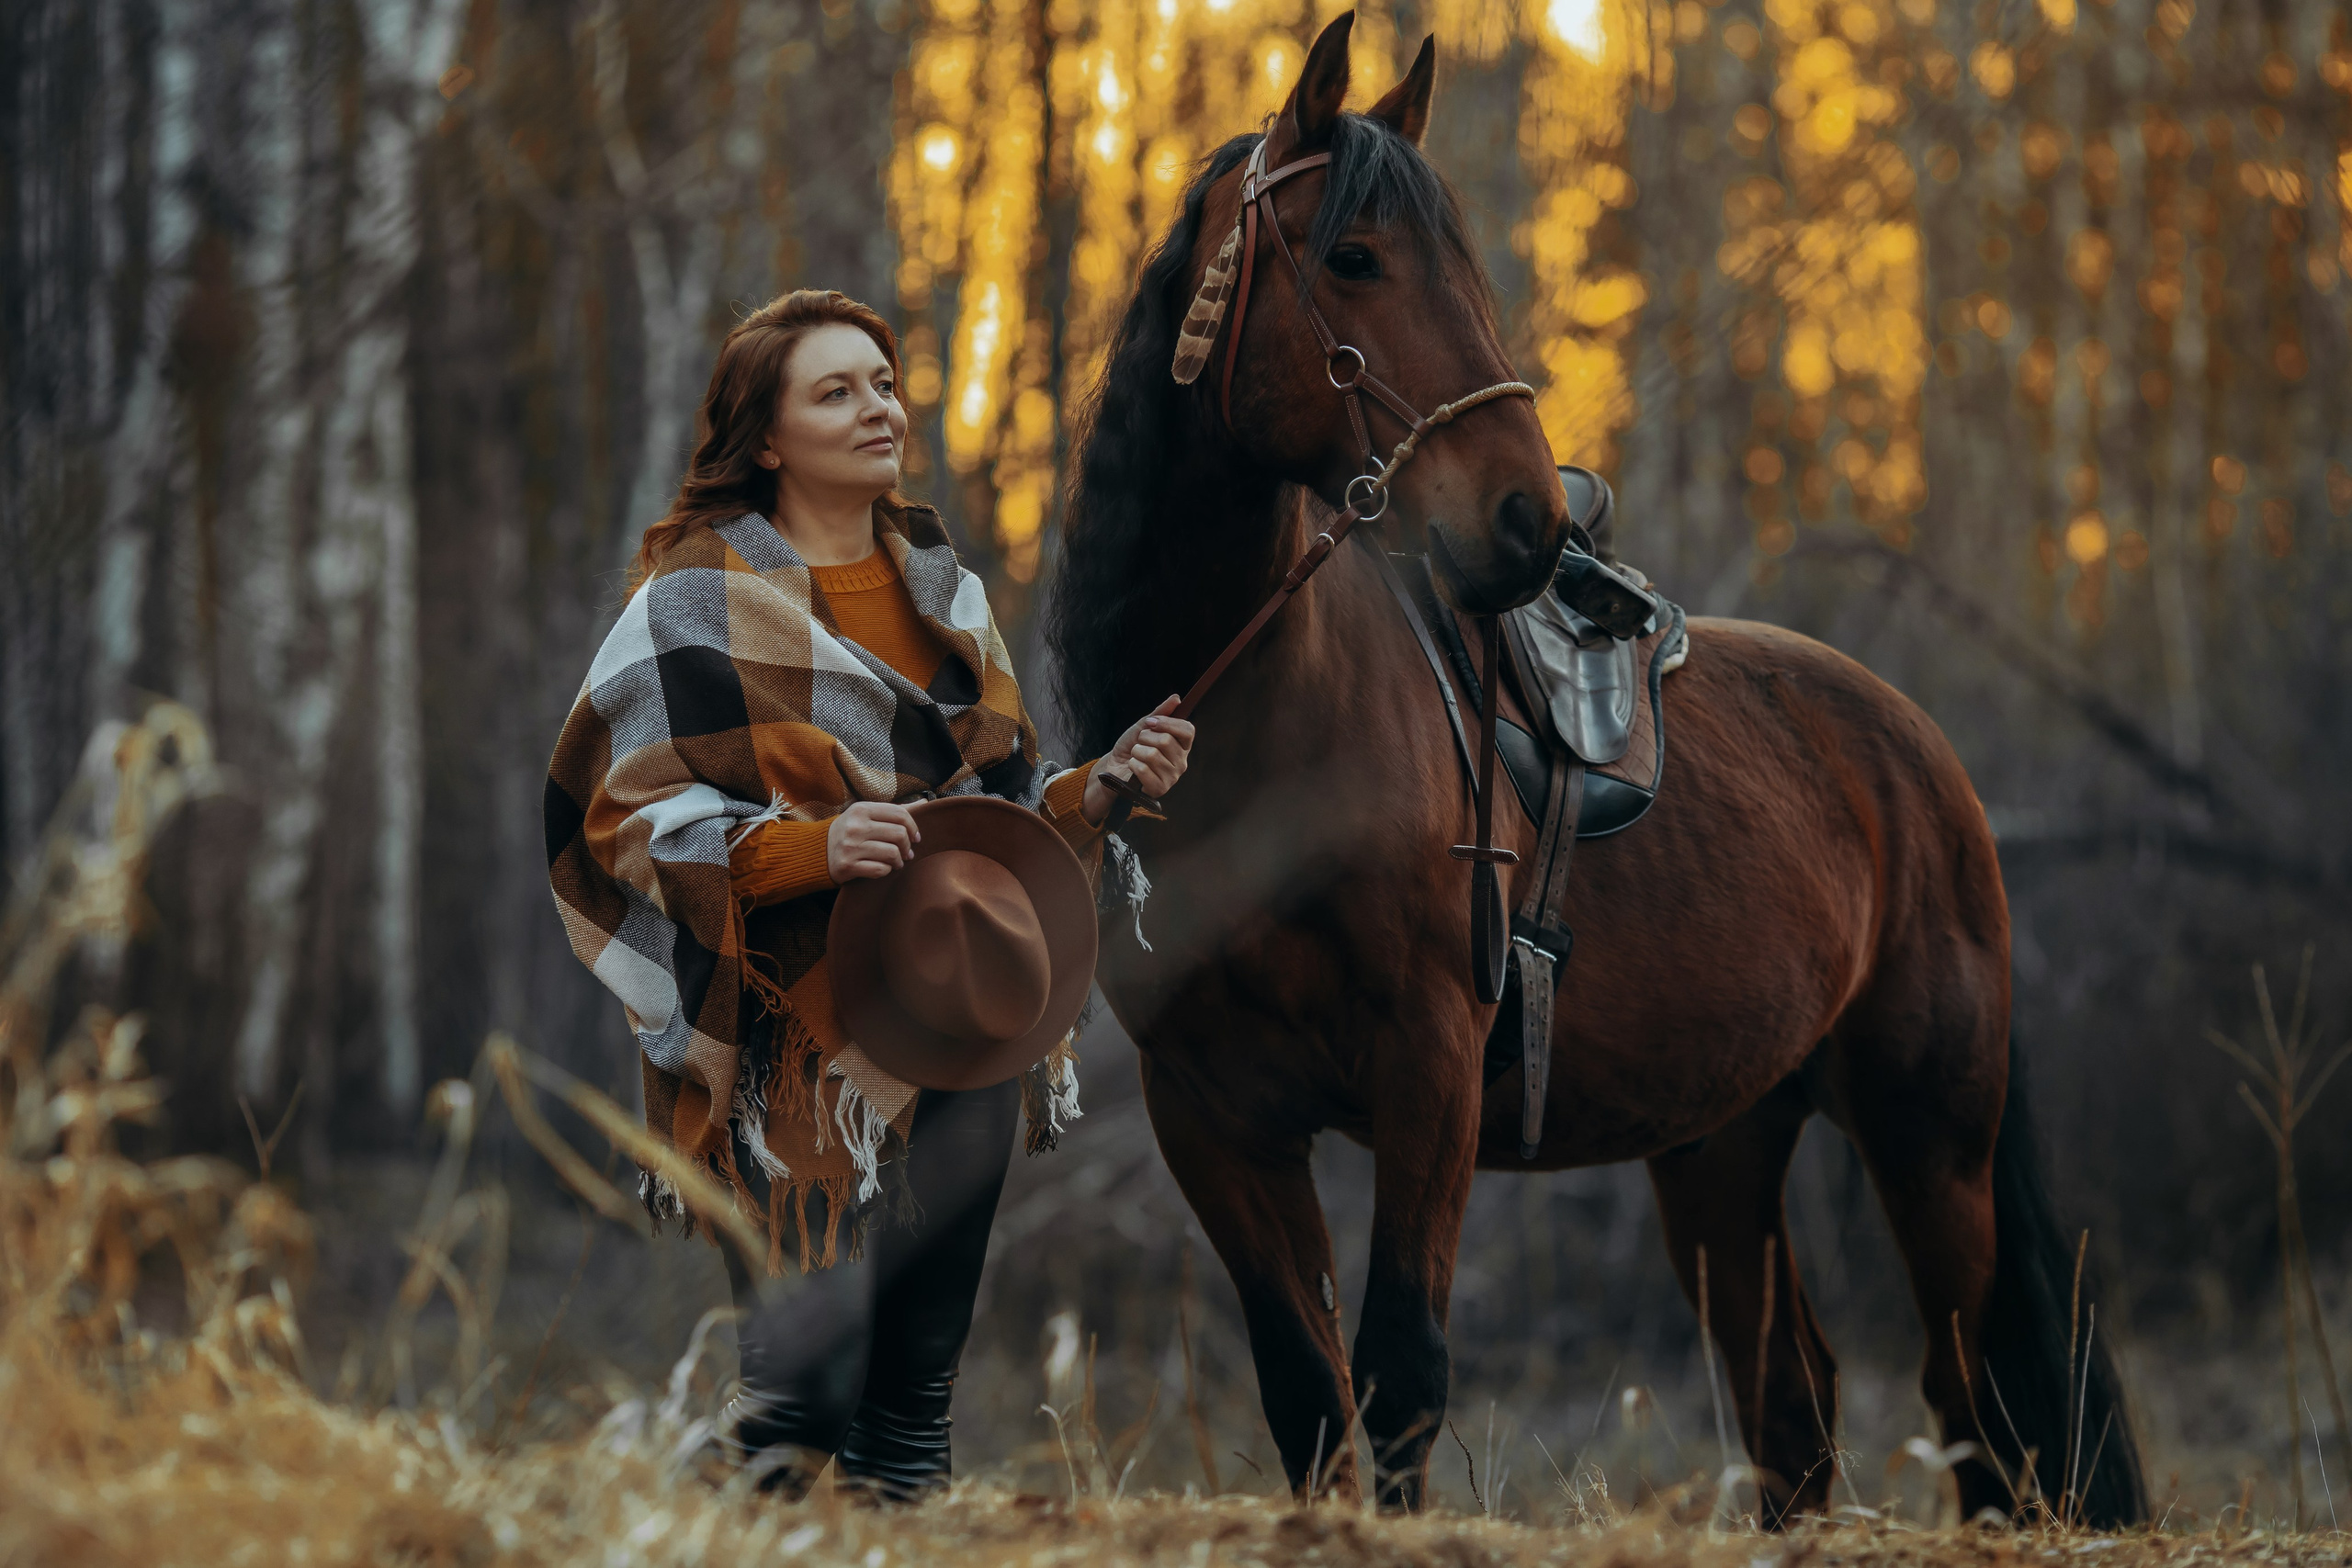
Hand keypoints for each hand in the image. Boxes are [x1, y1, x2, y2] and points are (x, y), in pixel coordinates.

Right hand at [828, 800, 919, 880]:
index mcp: (862, 809)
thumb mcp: (865, 814)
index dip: (913, 827)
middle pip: (899, 834)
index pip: (900, 814)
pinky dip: (886, 871)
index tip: (916, 837)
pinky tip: (884, 868)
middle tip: (907, 853)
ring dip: (899, 861)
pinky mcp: (847, 866)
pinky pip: (880, 870)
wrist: (816, 851)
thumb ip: (892, 811)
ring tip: (897, 862)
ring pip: (892, 853)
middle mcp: (855, 826)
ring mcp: (850, 847)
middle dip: (907, 846)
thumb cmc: (848, 831)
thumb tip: (923, 804)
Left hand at [1082, 696, 1194, 824]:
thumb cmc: (1131, 746)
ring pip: (1152, 755)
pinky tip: (1133, 768)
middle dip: (1145, 737)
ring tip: (1136, 755)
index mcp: (1182, 746)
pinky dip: (1132, 764)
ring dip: (1137, 751)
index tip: (1150, 722)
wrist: (1114, 765)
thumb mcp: (1143, 726)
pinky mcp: (1159, 789)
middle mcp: (1181, 762)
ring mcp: (1172, 777)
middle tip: (1140, 743)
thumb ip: (1160, 713)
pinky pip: (1143, 769)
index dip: (1168, 723)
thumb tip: (1176, 698)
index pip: (1188, 730)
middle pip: (1166, 741)